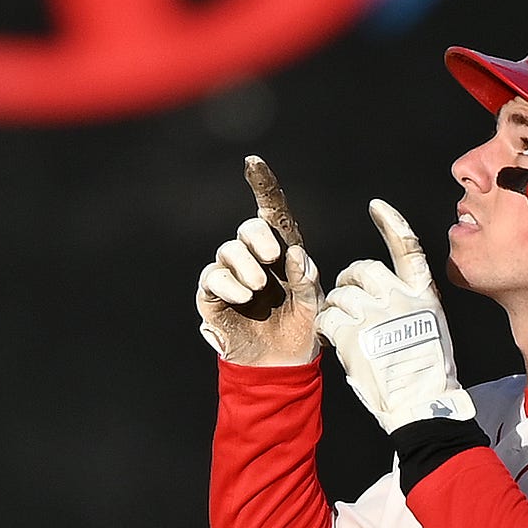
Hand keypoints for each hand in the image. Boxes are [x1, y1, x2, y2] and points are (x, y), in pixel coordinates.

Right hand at [196, 156, 322, 365]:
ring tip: (259, 287)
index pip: (271, 212)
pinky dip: (229, 284)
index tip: (253, 161)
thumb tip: (294, 254)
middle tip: (273, 257)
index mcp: (283, 252)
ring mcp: (232, 276)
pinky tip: (245, 297)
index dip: (262, 185)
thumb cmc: (302, 330)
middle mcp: (255, 258)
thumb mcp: (314, 304)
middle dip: (258, 237)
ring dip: (245, 265)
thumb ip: (307, 279)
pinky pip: (213, 277)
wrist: (281, 365)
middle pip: (248, 229)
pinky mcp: (213, 295)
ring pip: (228, 250)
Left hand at [316, 199, 474, 432]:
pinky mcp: (352, 333)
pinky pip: (328, 318)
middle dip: (350, 282)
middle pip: (363, 270)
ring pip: (340, 295)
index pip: (407, 246)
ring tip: (346, 330)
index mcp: (423, 294)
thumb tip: (389, 294)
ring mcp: (374, 314)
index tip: (376, 207)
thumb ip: (412, 304)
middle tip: (348, 300)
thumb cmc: (428, 375)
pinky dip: (328, 328)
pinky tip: (339, 342)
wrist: (420, 404)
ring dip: (337, 309)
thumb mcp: (432, 328)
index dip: (391, 222)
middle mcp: (399, 297)